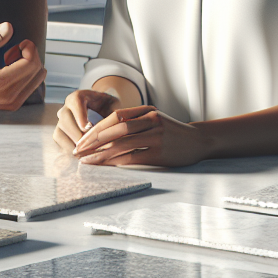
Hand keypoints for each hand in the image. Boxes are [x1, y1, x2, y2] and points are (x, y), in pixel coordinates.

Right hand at [0, 23, 45, 110]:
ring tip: (7, 59)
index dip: (30, 48)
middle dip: (30, 56)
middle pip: (38, 72)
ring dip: (27, 66)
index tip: (19, 41)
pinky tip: (6, 69)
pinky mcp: (5, 106)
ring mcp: (7, 104)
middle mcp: (7, 97)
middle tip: (11, 50)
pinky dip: (23, 76)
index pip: (32, 64)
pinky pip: (27, 89)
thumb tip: (9, 26)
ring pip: (35, 81)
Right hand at [53, 88, 120, 152]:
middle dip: (76, 134)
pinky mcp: (60, 134)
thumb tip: (119, 122)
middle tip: (89, 145)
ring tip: (86, 153)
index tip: (90, 127)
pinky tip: (82, 156)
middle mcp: (67, 108)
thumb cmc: (109, 108)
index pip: (75, 101)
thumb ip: (116, 113)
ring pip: (59, 132)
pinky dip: (69, 150)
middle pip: (64, 119)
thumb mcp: (115, 106)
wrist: (103, 112)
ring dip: (71, 145)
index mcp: (79, 97)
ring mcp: (61, 121)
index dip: (80, 115)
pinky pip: (59, 143)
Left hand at [72, 105, 210, 166]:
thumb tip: (103, 134)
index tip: (82, 139)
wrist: (199, 141)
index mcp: (146, 111)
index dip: (96, 128)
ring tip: (86, 161)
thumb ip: (134, 123)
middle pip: (115, 130)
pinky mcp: (160, 153)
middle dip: (93, 141)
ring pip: (122, 144)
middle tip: (77, 151)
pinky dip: (117, 162)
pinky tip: (105, 166)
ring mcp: (156, 136)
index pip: (115, 117)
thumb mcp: (154, 120)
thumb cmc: (172, 132)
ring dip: (101, 154)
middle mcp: (150, 121)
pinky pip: (133, 157)